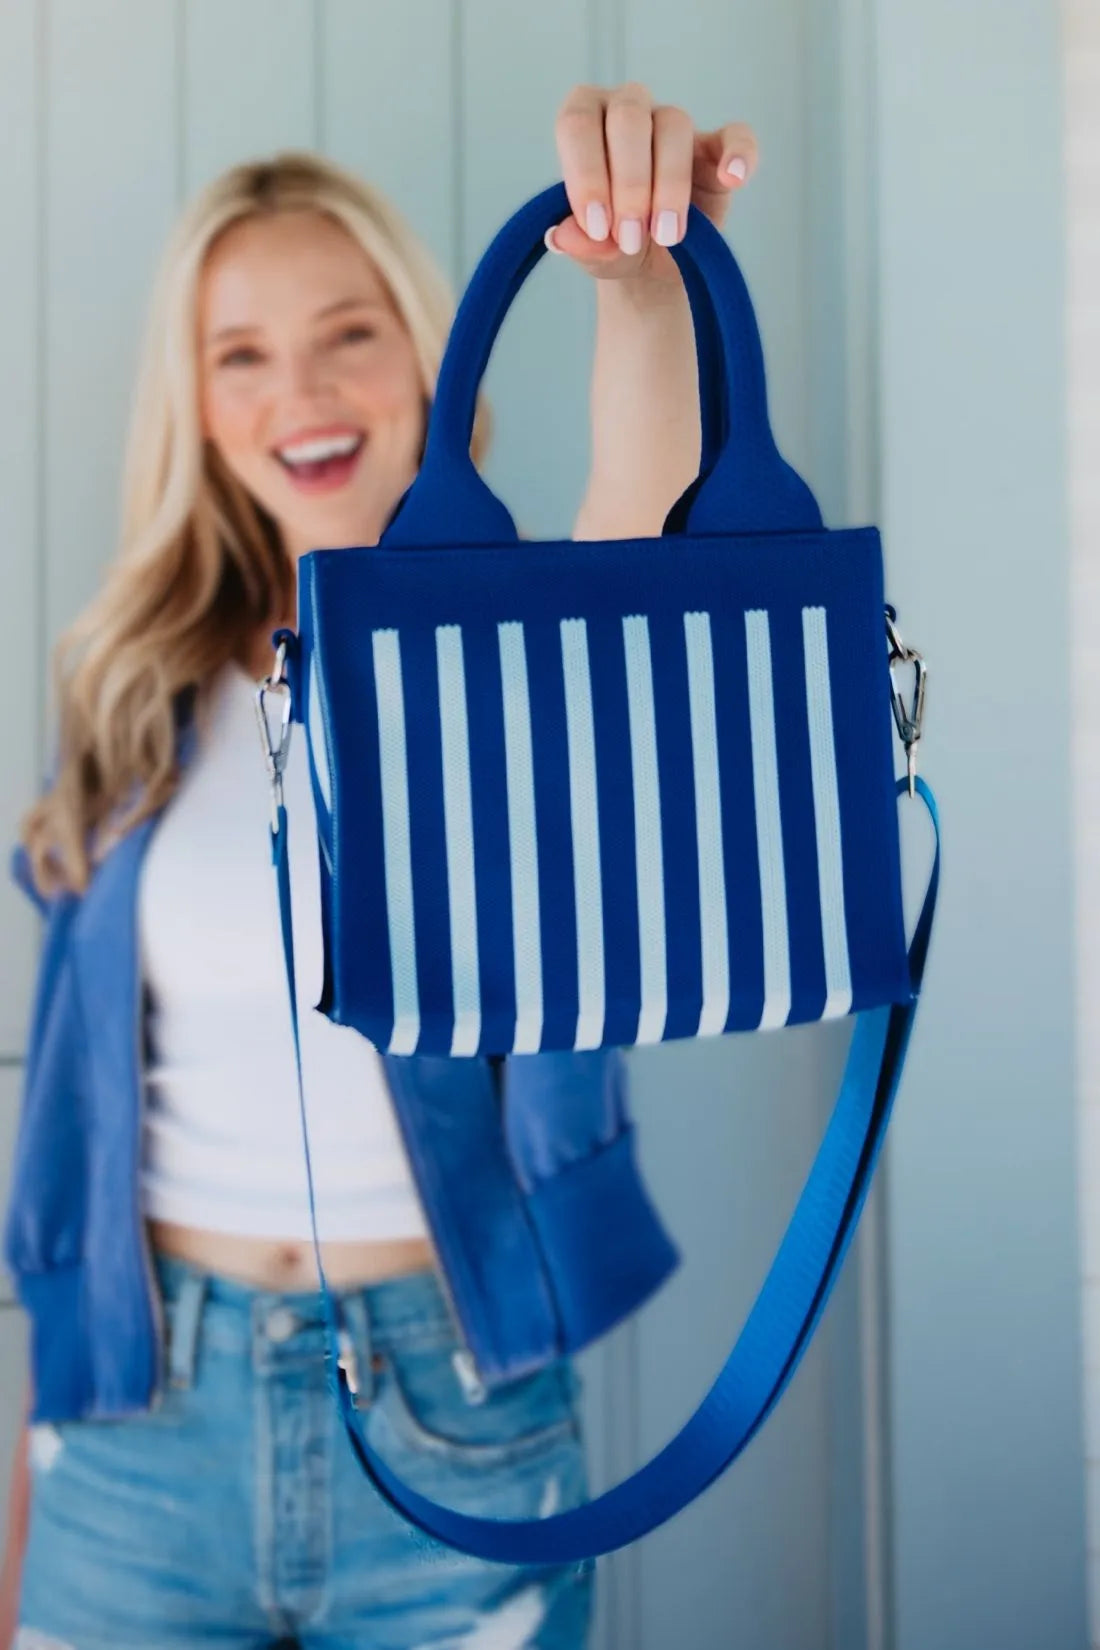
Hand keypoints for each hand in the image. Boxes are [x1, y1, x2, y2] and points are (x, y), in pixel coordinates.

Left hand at [545, 82, 758, 284]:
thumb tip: (563, 237)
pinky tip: (734, 178)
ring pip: (674, 124)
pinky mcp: (716, 149)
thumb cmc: (613, 245)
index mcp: (584, 123)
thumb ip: (578, 243)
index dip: (587, 174)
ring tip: (666, 237)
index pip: (577, 124)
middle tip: (631, 237)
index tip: (597, 226)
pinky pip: (735, 135)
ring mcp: (673, 126)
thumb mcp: (591, 252)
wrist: (651, 266)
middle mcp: (626, 110)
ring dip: (669, 185)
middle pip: (628, 117)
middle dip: (630, 183)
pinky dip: (738, 153)